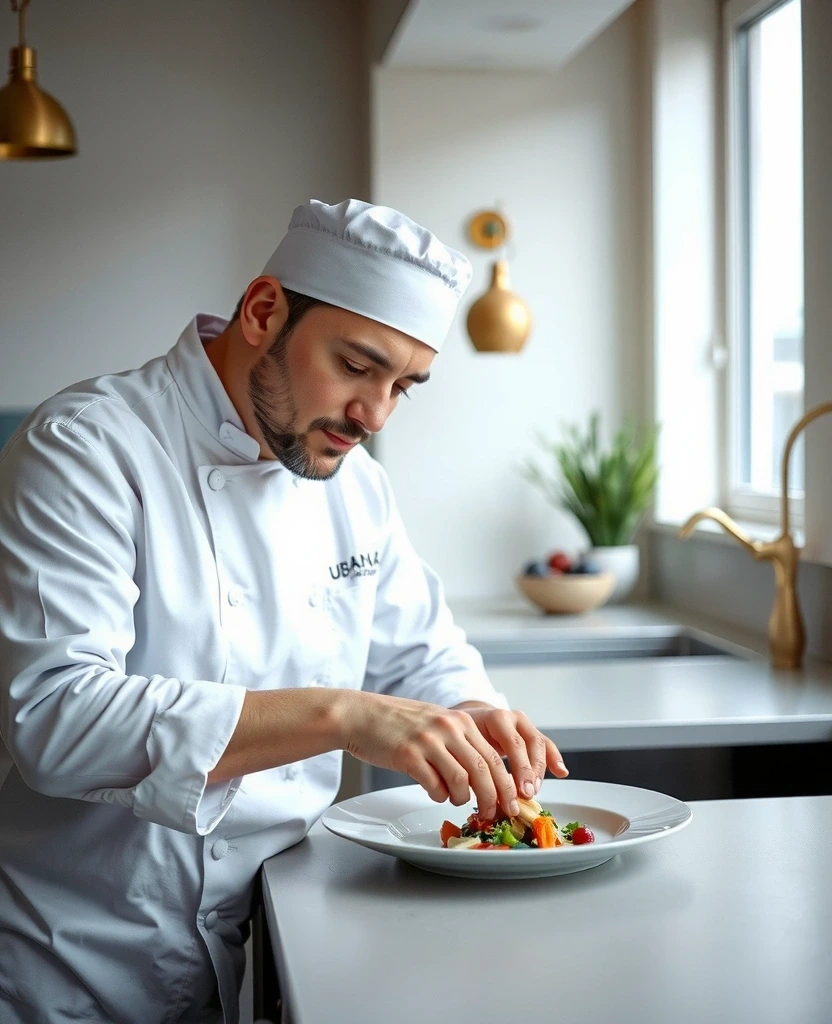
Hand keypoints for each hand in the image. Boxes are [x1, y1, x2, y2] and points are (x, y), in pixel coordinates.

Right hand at [337, 692, 565, 818]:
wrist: (361, 715)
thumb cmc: (398, 724)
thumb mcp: (437, 724)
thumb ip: (460, 744)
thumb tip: (485, 778)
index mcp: (460, 721)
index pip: (494, 756)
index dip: (506, 785)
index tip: (511, 804)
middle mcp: (448, 728)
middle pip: (484, 770)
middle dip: (494, 798)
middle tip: (493, 814)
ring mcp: (428, 741)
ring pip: (462, 780)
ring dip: (463, 798)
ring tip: (457, 799)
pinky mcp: (408, 755)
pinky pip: (434, 785)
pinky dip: (438, 795)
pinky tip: (434, 792)